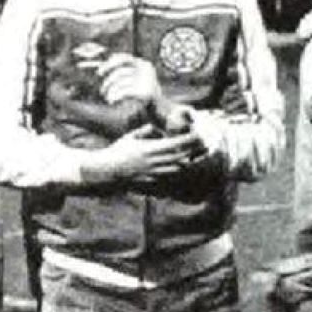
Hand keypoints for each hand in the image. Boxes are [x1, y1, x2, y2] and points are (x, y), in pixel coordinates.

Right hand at [80, 124, 206, 185]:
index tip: (199, 133)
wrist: (108, 173)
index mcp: (154, 148)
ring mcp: (158, 174)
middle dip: (197, 150)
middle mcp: (159, 162)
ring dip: (191, 161)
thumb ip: (146, 131)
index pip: (181, 143)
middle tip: (203, 144)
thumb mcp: (132, 137)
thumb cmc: (118, 153)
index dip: (193, 138)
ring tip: (194, 156)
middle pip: (187, 156)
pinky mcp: (156, 184)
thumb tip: (157, 128)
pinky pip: (175, 178)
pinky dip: (181, 172)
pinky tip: (181, 168)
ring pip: (184, 168)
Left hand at [92, 53, 162, 105]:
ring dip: (110, 92)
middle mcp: (146, 70)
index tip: (99, 73)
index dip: (109, 64)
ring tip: (108, 97)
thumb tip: (102, 65)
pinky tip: (112, 101)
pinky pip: (123, 92)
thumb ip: (123, 69)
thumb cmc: (142, 90)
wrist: (159, 107)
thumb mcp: (135, 77)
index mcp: (144, 64)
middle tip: (102, 90)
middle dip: (108, 82)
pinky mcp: (144, 91)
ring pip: (119, 83)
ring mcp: (146, 80)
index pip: (124, 58)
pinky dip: (115, 97)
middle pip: (119, 72)